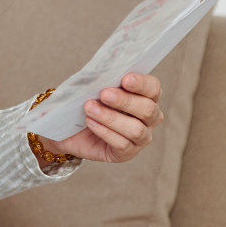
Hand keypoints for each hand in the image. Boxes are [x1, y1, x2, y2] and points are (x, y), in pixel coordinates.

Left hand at [36, 73, 164, 163]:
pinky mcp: (128, 153)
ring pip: (136, 129)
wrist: (72, 128)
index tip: (125, 79)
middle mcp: (150, 117)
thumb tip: (100, 73)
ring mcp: (142, 137)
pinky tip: (91, 122)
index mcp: (147, 96)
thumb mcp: (95, 88)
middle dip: (125, 101)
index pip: (153, 88)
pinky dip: (105, 132)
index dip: (142, 83)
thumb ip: (103, 80)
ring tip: (90, 108)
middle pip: (148, 109)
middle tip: (104, 94)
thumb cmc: (90, 102)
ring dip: (111, 118)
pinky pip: (122, 144)